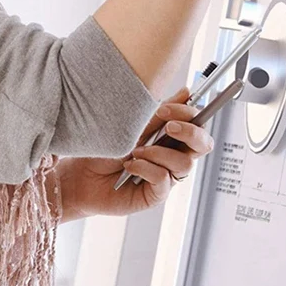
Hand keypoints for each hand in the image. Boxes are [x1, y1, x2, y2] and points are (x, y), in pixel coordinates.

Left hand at [58, 87, 214, 219]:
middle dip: (190, 132)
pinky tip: (129, 167)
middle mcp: (173, 155)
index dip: (189, 114)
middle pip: (203, 144)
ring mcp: (167, 176)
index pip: (197, 123)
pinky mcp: (156, 194)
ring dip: (158, 152)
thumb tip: (186, 91)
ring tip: (135, 151)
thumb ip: (160, 111)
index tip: (165, 109)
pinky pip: (163, 179)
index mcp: (170, 135)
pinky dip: (145, 168)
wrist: (81, 172)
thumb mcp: (132, 123)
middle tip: (168, 126)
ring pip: (184, 164)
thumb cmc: (106, 146)